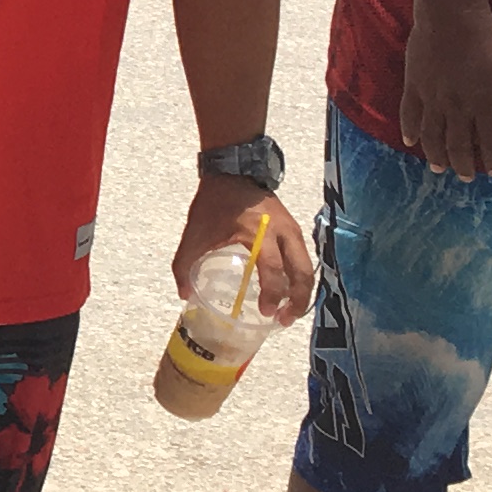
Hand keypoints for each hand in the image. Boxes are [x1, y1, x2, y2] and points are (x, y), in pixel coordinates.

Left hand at [174, 177, 313, 320]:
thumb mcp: (194, 233)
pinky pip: (303, 258)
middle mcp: (283, 232)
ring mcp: (292, 230)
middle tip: (284, 321)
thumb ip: (184, 265)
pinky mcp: (293, 228)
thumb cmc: (214, 203)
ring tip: (288, 311)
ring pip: (307, 267)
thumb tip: (184, 295)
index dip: (272, 295)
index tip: (267, 313)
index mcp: (259, 234)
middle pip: (302, 273)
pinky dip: (300, 277)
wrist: (233, 170)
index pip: (273, 270)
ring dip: (302, 292)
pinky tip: (289, 291)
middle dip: (297, 301)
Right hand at [395, 0, 491, 177]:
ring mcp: (433, 98)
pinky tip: (410, 140)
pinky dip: (409, 129)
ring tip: (438, 168)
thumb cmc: (487, 40)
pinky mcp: (414, 86)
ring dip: (436, 154)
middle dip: (463, 164)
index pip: (491, 140)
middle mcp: (458, 108)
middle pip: (460, 144)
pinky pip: (409, 113)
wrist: (451, 17)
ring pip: (433, 135)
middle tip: (465, 177)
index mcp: (485, 104)